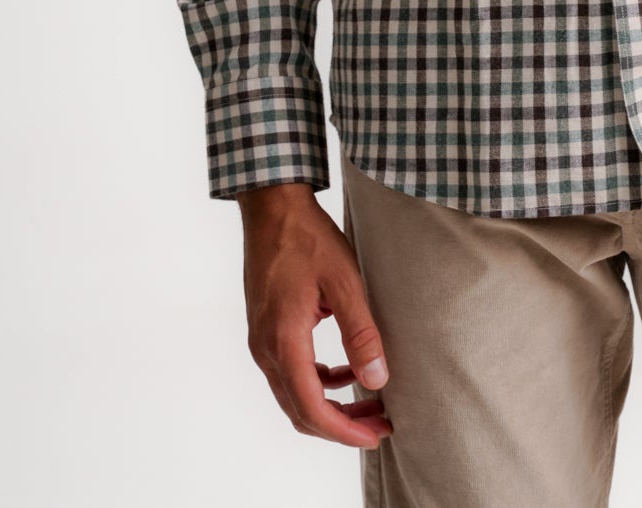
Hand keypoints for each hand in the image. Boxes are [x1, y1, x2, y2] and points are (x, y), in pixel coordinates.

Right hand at [238, 183, 393, 448]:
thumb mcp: (344, 280)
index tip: (376, 435)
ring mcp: (261, 340)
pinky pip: (290, 372)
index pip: (311, 407)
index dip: (344, 430)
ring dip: (330, 404)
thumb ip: (361, 332)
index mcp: (284, 339)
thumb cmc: (307, 237)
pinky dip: (318, 381)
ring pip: (294, 394)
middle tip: (380, 425)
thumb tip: (377, 380)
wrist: (271, 206)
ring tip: (369, 401)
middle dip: (341, 425)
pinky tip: (345, 370)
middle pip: (300, 410)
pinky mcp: (265, 329)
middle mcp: (266, 348)